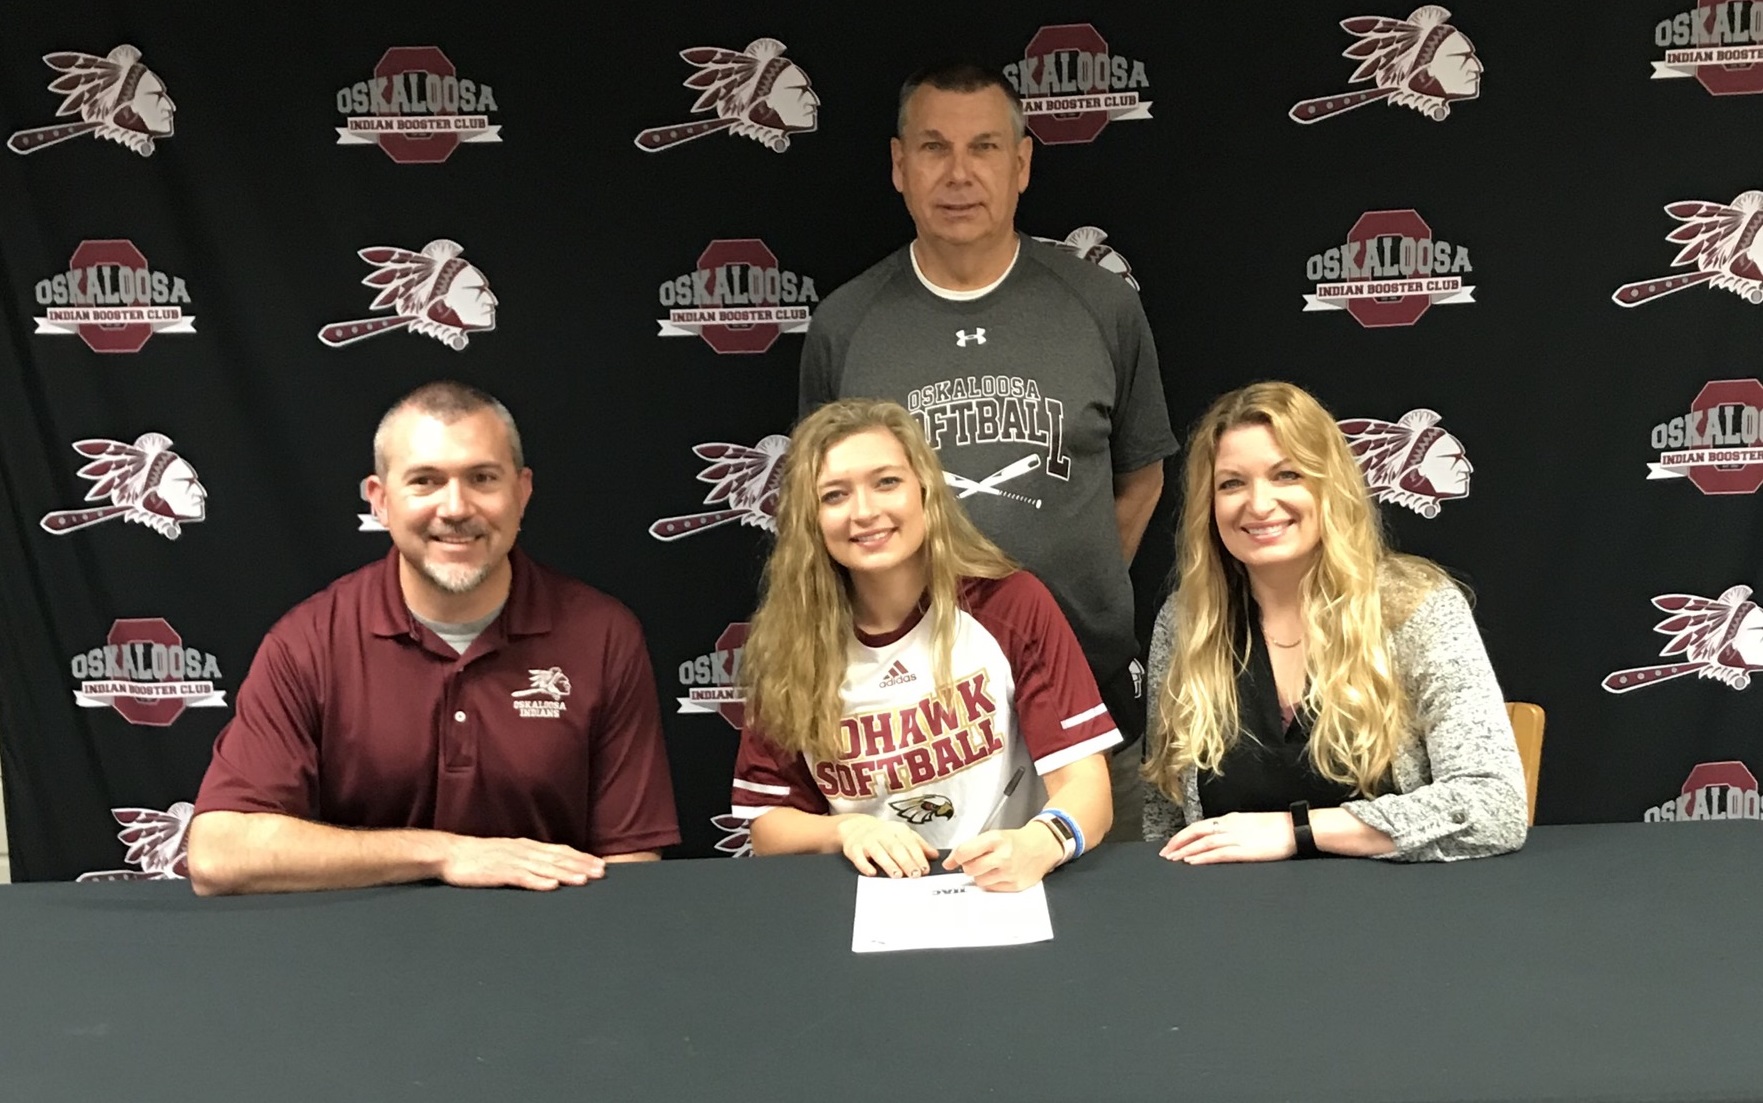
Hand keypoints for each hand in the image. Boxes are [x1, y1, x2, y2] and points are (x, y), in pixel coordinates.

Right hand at [439, 835, 606, 889]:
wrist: (450, 853)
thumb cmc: (478, 856)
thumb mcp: (508, 852)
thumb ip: (527, 858)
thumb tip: (548, 867)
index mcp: (526, 846)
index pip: (559, 851)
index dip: (580, 857)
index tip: (598, 863)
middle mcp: (523, 851)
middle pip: (557, 858)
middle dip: (581, 865)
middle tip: (601, 872)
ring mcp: (511, 861)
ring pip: (544, 868)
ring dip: (565, 873)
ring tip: (584, 880)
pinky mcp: (498, 873)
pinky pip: (522, 878)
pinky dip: (538, 882)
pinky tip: (552, 886)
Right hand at [836, 816, 936, 877]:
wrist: (855, 826)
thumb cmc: (883, 834)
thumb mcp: (902, 834)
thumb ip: (919, 845)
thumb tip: (934, 855)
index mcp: (897, 830)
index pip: (910, 843)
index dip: (918, 856)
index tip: (925, 869)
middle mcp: (882, 834)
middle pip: (896, 848)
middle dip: (906, 861)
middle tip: (914, 875)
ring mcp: (867, 841)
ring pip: (879, 852)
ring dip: (888, 863)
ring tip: (897, 875)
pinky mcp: (853, 849)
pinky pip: (859, 857)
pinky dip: (865, 865)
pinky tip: (872, 873)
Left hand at [942, 824, 1061, 891]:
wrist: (1041, 846)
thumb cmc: (1015, 841)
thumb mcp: (993, 836)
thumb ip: (969, 847)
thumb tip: (949, 863)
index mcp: (995, 839)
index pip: (964, 852)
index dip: (954, 858)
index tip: (951, 861)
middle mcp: (1003, 856)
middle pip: (970, 869)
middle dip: (969, 867)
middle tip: (977, 862)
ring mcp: (1010, 872)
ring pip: (979, 881)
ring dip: (980, 876)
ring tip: (991, 867)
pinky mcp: (1015, 885)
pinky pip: (992, 889)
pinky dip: (992, 883)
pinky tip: (999, 874)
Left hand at [1160, 812, 1296, 864]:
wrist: (1295, 828)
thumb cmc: (1277, 828)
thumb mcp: (1250, 824)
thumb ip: (1234, 829)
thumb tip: (1221, 837)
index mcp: (1230, 819)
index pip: (1200, 826)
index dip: (1183, 835)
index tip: (1171, 843)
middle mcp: (1229, 826)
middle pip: (1196, 832)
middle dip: (1178, 843)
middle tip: (1165, 853)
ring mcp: (1236, 838)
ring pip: (1203, 843)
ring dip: (1185, 851)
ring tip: (1172, 859)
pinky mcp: (1244, 850)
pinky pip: (1217, 854)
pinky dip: (1201, 857)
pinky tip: (1191, 861)